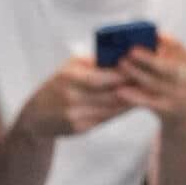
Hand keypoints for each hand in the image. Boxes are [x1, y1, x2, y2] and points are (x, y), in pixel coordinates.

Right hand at [17, 54, 137, 141]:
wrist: (36, 116)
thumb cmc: (57, 86)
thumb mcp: (68, 68)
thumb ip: (91, 63)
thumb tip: (121, 56)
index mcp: (69, 77)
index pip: (103, 76)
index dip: (123, 74)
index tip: (140, 68)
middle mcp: (71, 96)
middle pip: (110, 94)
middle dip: (131, 88)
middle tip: (149, 82)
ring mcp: (75, 114)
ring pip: (111, 108)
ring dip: (129, 101)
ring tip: (145, 93)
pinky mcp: (79, 128)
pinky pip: (105, 119)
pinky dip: (119, 111)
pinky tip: (130, 105)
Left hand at [112, 30, 185, 124]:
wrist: (184, 112)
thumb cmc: (169, 79)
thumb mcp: (171, 63)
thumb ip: (158, 50)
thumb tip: (131, 37)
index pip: (174, 46)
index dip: (160, 40)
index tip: (145, 35)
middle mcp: (185, 76)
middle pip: (164, 66)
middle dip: (147, 58)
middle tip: (129, 51)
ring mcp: (178, 94)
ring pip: (154, 83)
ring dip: (136, 73)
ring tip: (120, 65)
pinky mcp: (168, 110)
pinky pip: (149, 102)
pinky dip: (134, 96)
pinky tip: (119, 91)